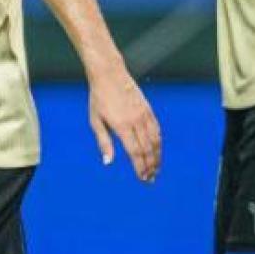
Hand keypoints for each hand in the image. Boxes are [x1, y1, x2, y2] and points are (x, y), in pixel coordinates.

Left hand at [86, 65, 160, 181]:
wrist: (109, 74)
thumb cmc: (98, 98)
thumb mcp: (95, 120)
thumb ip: (103, 142)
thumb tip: (108, 162)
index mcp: (121, 126)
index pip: (135, 152)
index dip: (140, 167)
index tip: (142, 178)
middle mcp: (135, 121)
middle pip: (147, 149)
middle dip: (150, 166)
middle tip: (150, 179)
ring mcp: (143, 114)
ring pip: (155, 141)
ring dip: (157, 157)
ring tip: (156, 169)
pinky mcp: (148, 109)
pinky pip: (157, 129)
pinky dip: (158, 142)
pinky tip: (157, 150)